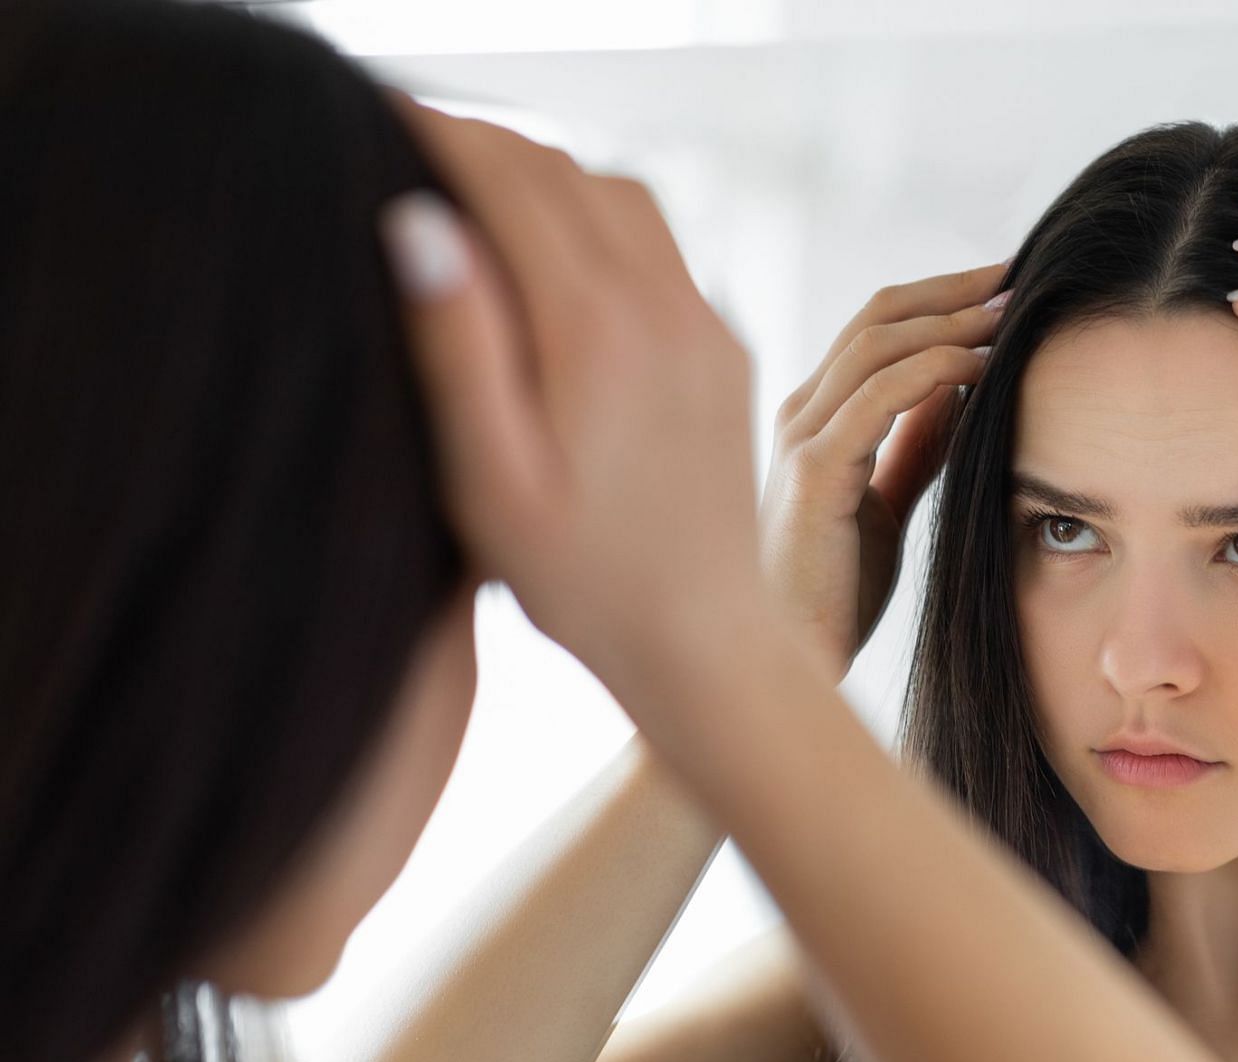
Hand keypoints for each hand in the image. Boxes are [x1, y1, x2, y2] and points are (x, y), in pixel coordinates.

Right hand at [380, 100, 761, 676]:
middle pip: (567, 171)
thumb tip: (419, 223)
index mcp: (597, 331)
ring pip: (623, 195)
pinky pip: (660, 247)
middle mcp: (666, 309)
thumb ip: (457, 346)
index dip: (439, 132)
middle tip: (410, 136)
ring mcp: (706, 325)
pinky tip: (552, 252)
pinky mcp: (724, 350)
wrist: (705, 639)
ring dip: (547, 172)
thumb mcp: (492, 480)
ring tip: (473, 185)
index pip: (511, 181)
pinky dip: (597, 216)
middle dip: (488, 141)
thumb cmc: (582, 580)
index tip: (376, 109)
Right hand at [760, 263, 1005, 678]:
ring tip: (1013, 314)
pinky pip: (881, 395)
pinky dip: (937, 370)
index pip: (878, 327)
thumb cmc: (834, 594)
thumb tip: (961, 391)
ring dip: (953, 320)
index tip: (1006, 288)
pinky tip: (984, 368)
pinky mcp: (813, 471)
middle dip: (955, 290)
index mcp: (816, 417)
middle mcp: (801, 413)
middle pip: (879, 316)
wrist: (790, 663)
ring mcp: (800, 437)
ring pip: (879, 343)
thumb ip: (915, 446)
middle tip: (1020, 275)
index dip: (942, 298)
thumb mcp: (886, 503)